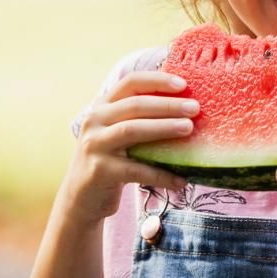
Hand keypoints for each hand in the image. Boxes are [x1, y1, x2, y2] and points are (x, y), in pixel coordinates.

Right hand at [57, 72, 194, 227]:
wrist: (82, 197)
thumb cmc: (112, 160)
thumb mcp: (120, 133)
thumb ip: (142, 118)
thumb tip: (186, 108)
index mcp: (103, 106)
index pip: (130, 83)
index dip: (157, 80)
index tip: (183, 84)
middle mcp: (94, 120)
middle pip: (134, 105)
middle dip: (167, 104)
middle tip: (195, 108)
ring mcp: (94, 144)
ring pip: (132, 130)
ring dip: (163, 127)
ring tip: (188, 128)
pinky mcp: (99, 170)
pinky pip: (136, 170)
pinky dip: (161, 175)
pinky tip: (181, 180)